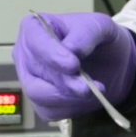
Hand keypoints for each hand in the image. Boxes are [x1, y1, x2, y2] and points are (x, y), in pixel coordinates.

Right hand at [12, 12, 135, 121]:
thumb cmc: (98, 39)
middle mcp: (26, 54)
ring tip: (92, 91)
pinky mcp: (39, 101)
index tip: (73, 65)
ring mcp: (30, 79)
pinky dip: (70, 108)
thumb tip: (72, 49)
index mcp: (34, 27)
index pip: (34, 42)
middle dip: (64, 82)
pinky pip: (49, 111)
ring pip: (39, 95)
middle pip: (35, 72)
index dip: (52, 55)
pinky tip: (86, 99)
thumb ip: (86, 33)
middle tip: (88, 87)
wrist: (110, 62)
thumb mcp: (99, 25)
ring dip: (68, 97)